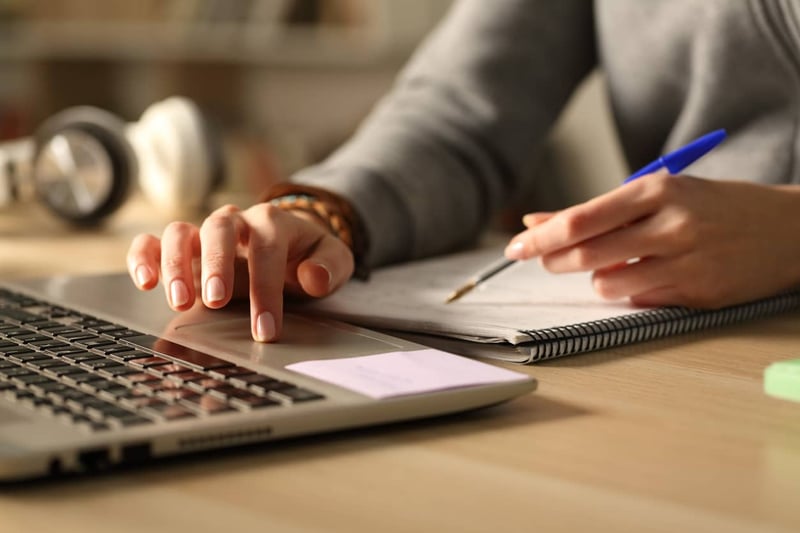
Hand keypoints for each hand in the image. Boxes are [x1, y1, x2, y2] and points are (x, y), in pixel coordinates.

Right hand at [126, 203, 354, 341]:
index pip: (267, 248)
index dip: (266, 288)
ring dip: (176, 264)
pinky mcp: (184, 248)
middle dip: (216, 265)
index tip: (265, 328)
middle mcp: (236, 222)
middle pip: (219, 229)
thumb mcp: (333, 259)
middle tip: (216, 301)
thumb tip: (312, 278)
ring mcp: (205, 233)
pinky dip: (144, 257)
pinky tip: (145, 282)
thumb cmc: (309, 256)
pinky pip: (154, 242)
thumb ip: (329, 266)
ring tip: (179, 301)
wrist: (291, 246)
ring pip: (180, 232)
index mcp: (273, 221)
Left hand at [504, 173, 799, 307]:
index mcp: (657, 191)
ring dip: (597, 279)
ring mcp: (686, 263)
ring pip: (607, 285)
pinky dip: (629, 291)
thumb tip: (536, 221)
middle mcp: (671, 226)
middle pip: (586, 254)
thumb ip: (597, 210)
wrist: (786, 229)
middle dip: (554, 261)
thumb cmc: (712, 206)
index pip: (581, 219)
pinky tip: (646, 276)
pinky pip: (638, 300)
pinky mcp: (697, 295)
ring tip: (612, 265)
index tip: (514, 247)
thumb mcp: (658, 193)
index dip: (540, 238)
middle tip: (546, 260)